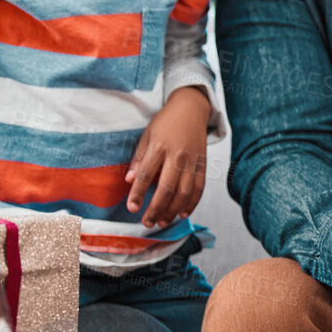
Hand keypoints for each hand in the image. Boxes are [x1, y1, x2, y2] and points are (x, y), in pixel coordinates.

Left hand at [125, 86, 209, 228]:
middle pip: (167, 189)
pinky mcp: (203, 165)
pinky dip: (191, 204)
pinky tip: (182, 213)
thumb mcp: (147, 136)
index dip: (138, 193)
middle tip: (147, 222)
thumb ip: (139, 159)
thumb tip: (129, 180)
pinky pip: (199, 189)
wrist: (191, 109)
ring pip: (184, 193)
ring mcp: (192, 161)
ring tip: (162, 222)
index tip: (132, 208)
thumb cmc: (166, 123)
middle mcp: (177, 156)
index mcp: (159, 147)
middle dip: (156, 209)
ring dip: (173, 211)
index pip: (146, 175)